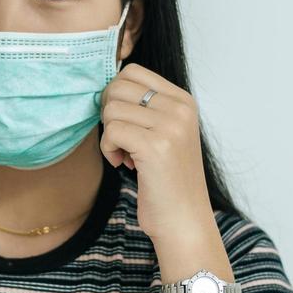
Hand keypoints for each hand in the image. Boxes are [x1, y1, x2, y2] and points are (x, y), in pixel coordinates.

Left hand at [98, 63, 214, 240]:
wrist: (184, 220)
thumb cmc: (167, 181)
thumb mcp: (165, 134)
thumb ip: (145, 108)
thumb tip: (107, 88)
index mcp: (183, 101)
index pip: (133, 72)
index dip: (116, 95)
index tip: (123, 122)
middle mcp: (180, 109)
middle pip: (118, 87)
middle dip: (109, 113)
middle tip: (120, 139)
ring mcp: (170, 126)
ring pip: (111, 109)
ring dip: (109, 135)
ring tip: (125, 155)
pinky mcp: (155, 146)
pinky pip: (111, 131)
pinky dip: (108, 149)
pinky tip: (123, 164)